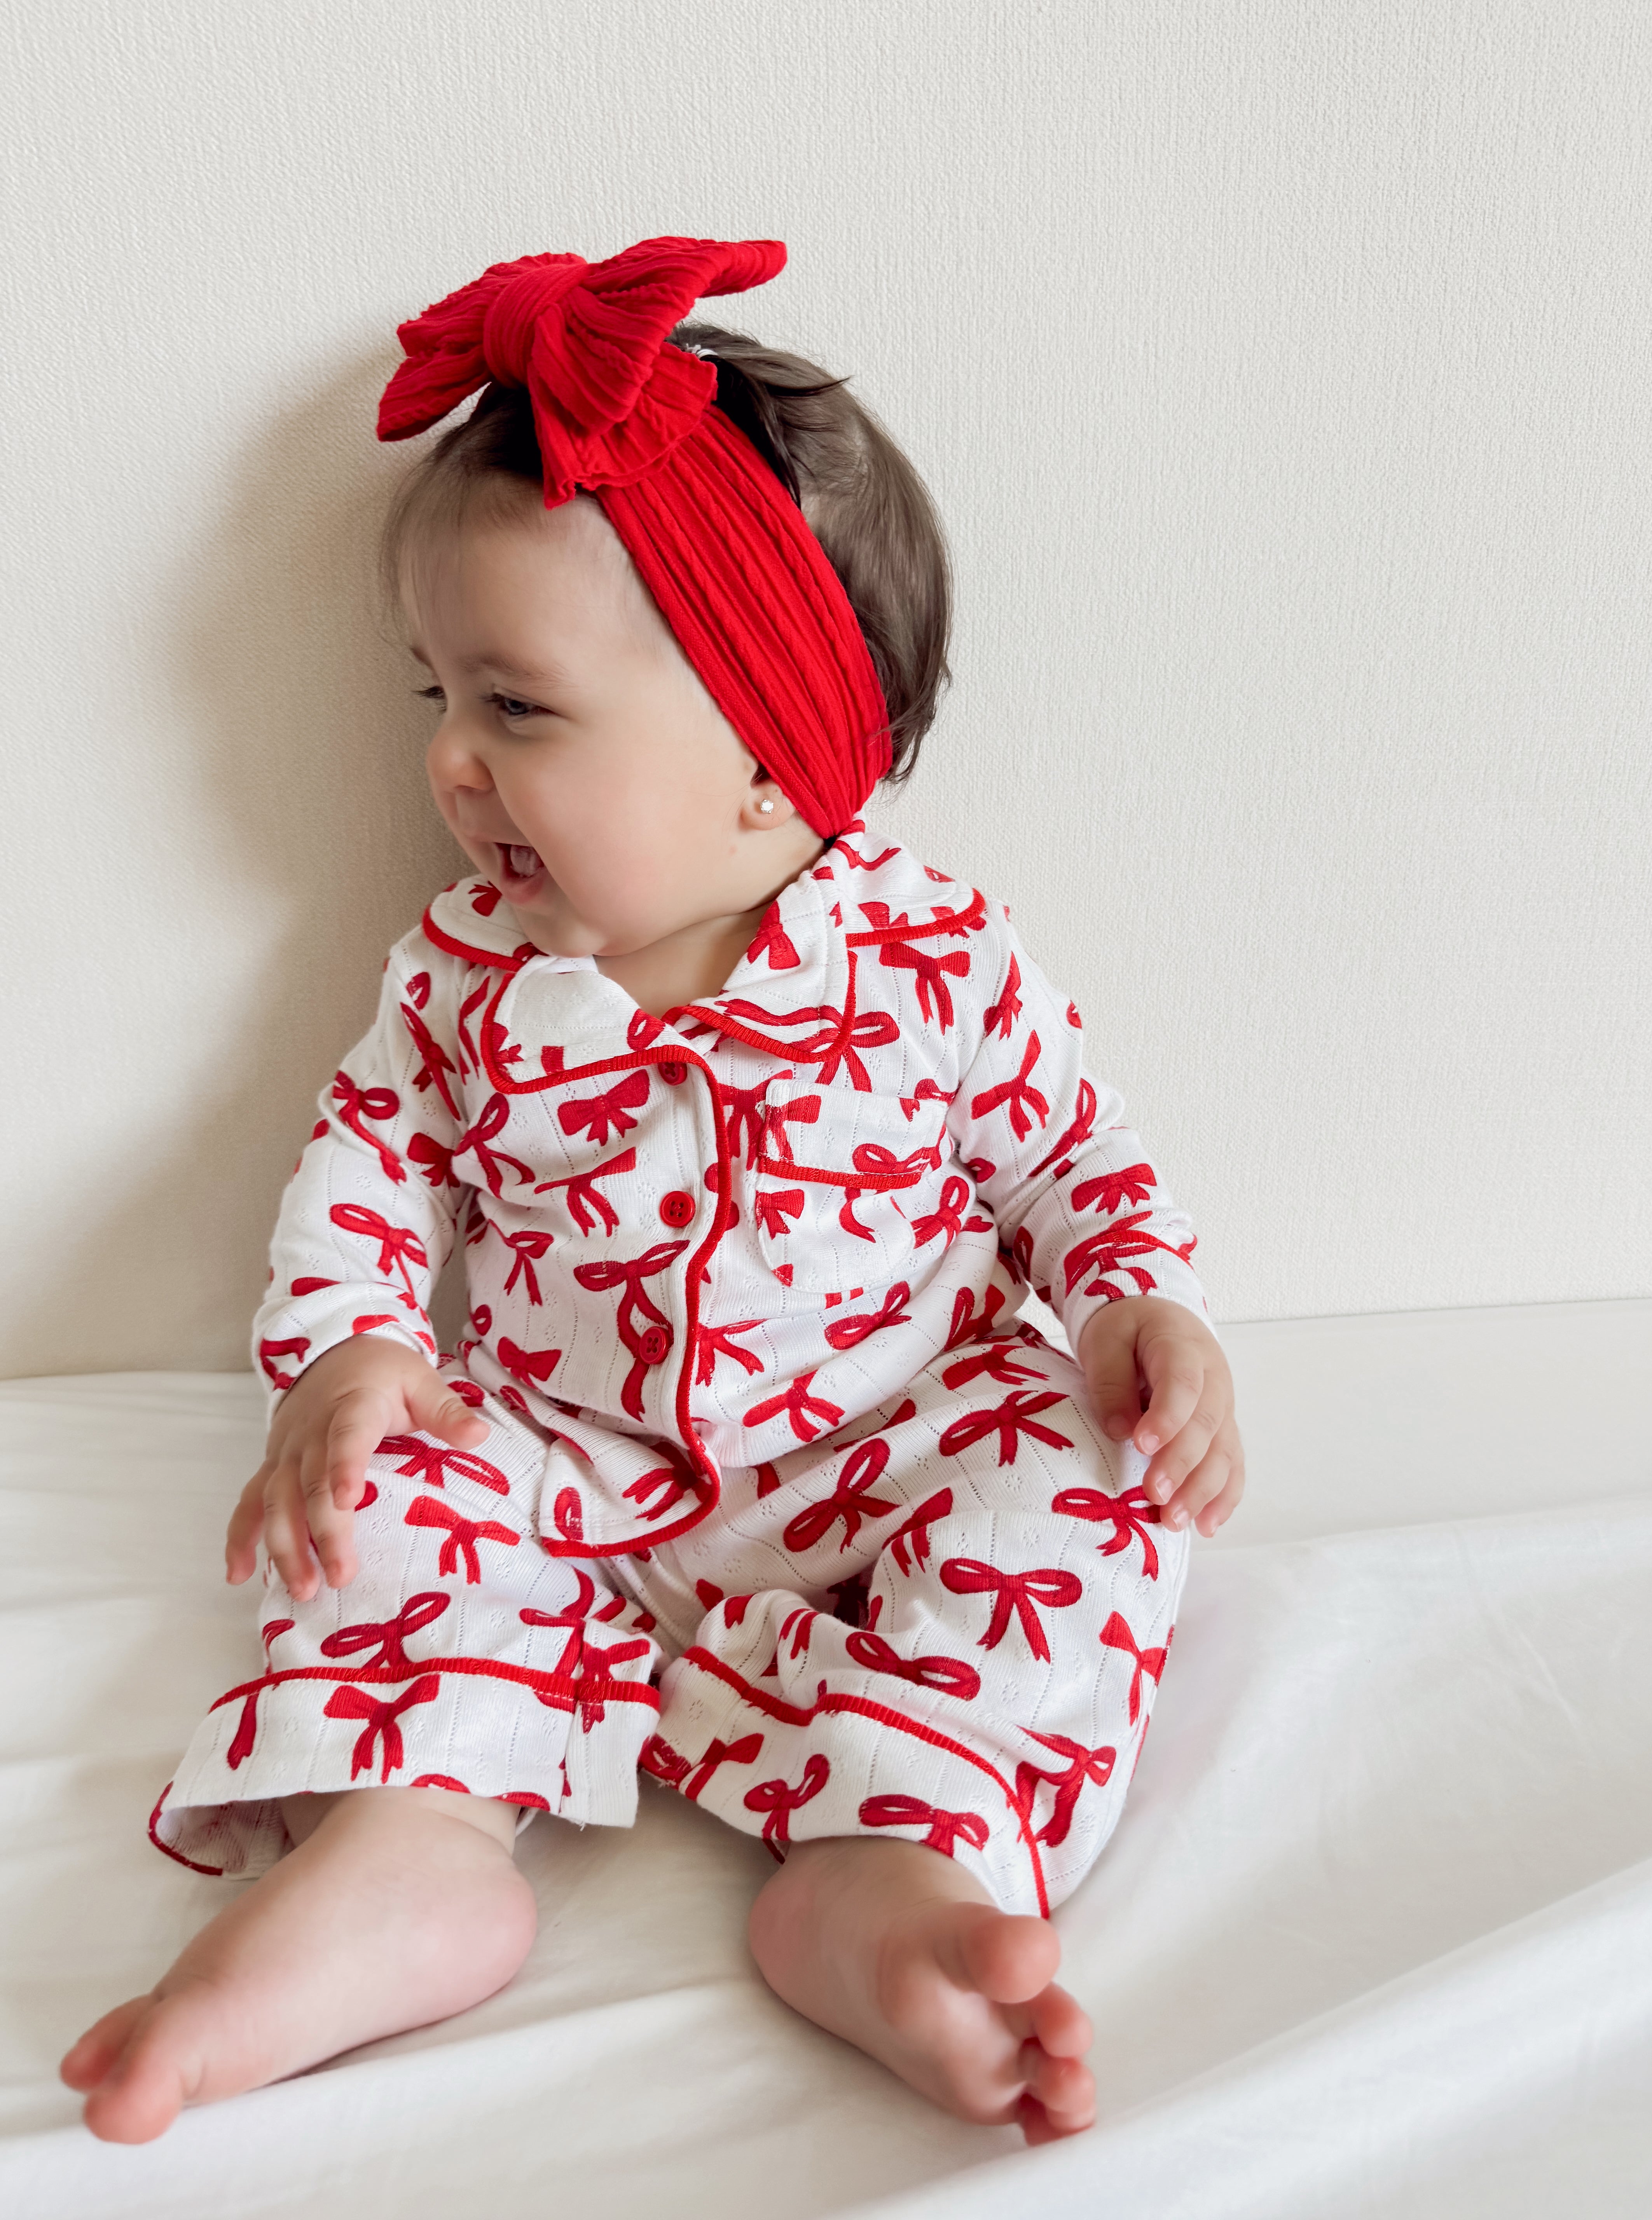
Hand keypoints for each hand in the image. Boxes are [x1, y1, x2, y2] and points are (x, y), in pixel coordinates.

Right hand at [225, 1337, 490, 1599]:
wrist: (332, 1349)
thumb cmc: (383, 1372)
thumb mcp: (419, 1379)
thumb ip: (446, 1410)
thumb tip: (480, 1435)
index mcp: (353, 1408)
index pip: (347, 1437)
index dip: (344, 1466)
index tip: (347, 1500)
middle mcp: (311, 1433)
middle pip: (310, 1484)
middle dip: (322, 1532)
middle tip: (339, 1576)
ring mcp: (286, 1452)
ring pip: (276, 1500)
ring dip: (283, 1545)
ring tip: (302, 1588)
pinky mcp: (272, 1465)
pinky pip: (250, 1502)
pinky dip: (240, 1537)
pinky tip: (238, 1574)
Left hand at [1075, 1296, 1244, 1536]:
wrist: (1156, 1318)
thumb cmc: (1127, 1329)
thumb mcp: (1106, 1341)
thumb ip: (1111, 1382)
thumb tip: (1120, 1431)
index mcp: (1183, 1348)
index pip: (1182, 1384)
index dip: (1167, 1416)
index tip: (1142, 1445)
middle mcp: (1214, 1379)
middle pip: (1207, 1425)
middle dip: (1182, 1465)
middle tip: (1154, 1497)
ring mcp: (1223, 1407)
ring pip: (1224, 1451)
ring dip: (1203, 1490)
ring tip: (1174, 1522)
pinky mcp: (1222, 1430)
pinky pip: (1231, 1465)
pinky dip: (1223, 1497)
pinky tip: (1206, 1526)